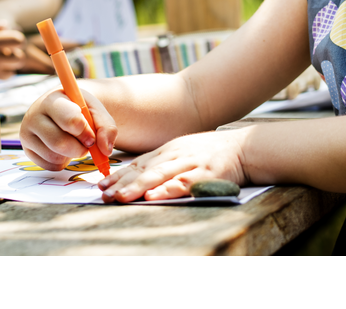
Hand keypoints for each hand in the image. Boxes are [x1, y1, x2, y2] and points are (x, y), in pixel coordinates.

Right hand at [20, 88, 116, 170]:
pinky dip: (62, 162)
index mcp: (53, 99)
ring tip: (74, 143)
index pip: (69, 119)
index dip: (85, 132)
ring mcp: (27, 133)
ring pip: (54, 156)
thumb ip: (107, 128)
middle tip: (86, 144)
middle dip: (79, 148)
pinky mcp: (27, 150)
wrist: (65, 111)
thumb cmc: (81, 110)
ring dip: (71, 155)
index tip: (91, 135)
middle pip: (59, 142)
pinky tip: (63, 150)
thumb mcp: (97, 112)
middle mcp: (34, 114)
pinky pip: (49, 165)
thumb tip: (105, 150)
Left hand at [98, 130, 248, 202]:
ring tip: (119, 198)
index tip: (101, 185)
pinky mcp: (205, 174)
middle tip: (102, 195)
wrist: (244, 147)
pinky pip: (183, 182)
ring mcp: (190, 163)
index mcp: (168, 150)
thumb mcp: (183, 151)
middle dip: (120, 183)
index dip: (118, 175)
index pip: (138, 163)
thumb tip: (140, 177)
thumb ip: (164, 162)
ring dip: (137, 187)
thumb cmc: (212, 152)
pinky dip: (167, 189)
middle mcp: (175, 155)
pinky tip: (153, 196)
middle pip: (143, 170)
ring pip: (158, 175)